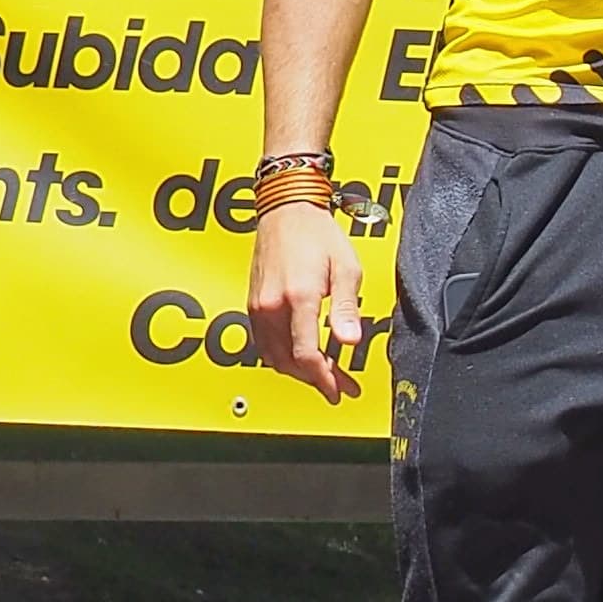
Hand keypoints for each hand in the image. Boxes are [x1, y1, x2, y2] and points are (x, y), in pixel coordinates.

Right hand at [246, 200, 371, 403]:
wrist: (285, 211)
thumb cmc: (317, 234)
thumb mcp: (346, 268)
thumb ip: (347, 308)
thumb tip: (350, 340)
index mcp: (298, 297)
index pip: (306, 355)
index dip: (324, 378)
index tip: (340, 390)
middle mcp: (271, 306)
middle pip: (289, 362)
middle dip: (315, 379)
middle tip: (340, 386)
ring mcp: (258, 306)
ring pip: (273, 357)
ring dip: (298, 372)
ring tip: (324, 375)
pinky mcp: (253, 305)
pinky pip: (264, 344)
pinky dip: (282, 357)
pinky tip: (301, 357)